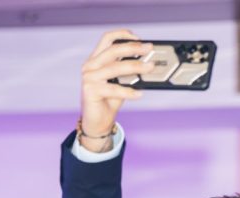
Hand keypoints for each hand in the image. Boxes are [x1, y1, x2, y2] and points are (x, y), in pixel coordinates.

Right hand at [80, 30, 152, 145]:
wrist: (98, 122)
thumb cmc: (110, 100)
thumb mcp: (121, 82)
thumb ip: (129, 72)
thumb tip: (149, 62)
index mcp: (96, 59)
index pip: (107, 39)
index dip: (123, 34)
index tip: (140, 38)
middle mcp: (90, 65)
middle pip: (113, 50)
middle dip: (133, 48)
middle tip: (149, 49)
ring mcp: (89, 77)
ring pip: (114, 68)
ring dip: (135, 66)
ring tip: (150, 68)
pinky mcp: (90, 90)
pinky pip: (114, 89)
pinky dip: (128, 91)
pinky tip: (139, 94)